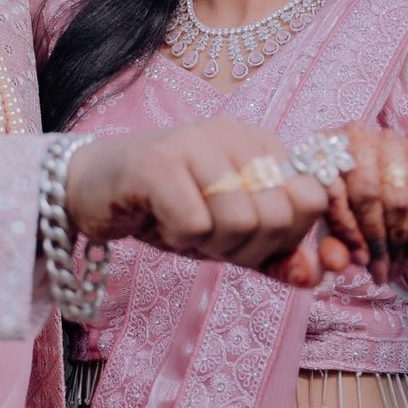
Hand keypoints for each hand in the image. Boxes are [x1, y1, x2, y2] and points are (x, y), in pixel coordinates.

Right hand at [64, 119, 350, 284]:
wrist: (91, 191)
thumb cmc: (165, 210)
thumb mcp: (230, 237)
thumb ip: (277, 255)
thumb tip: (316, 275)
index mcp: (260, 144)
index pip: (312, 200)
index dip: (284, 238)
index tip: (245, 238)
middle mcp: (234, 133)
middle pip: (279, 214)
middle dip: (246, 246)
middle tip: (208, 237)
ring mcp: (195, 141)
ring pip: (240, 220)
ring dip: (209, 244)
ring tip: (183, 227)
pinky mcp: (158, 160)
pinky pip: (195, 224)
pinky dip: (178, 239)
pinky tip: (160, 221)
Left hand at [328, 123, 407, 287]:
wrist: (389, 194)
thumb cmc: (349, 210)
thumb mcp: (332, 228)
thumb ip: (330, 246)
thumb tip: (339, 262)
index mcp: (320, 148)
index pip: (332, 187)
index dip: (345, 228)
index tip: (357, 259)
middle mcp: (355, 135)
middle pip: (368, 193)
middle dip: (374, 240)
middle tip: (377, 271)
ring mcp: (390, 140)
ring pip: (397, 201)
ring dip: (396, 244)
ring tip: (391, 270)